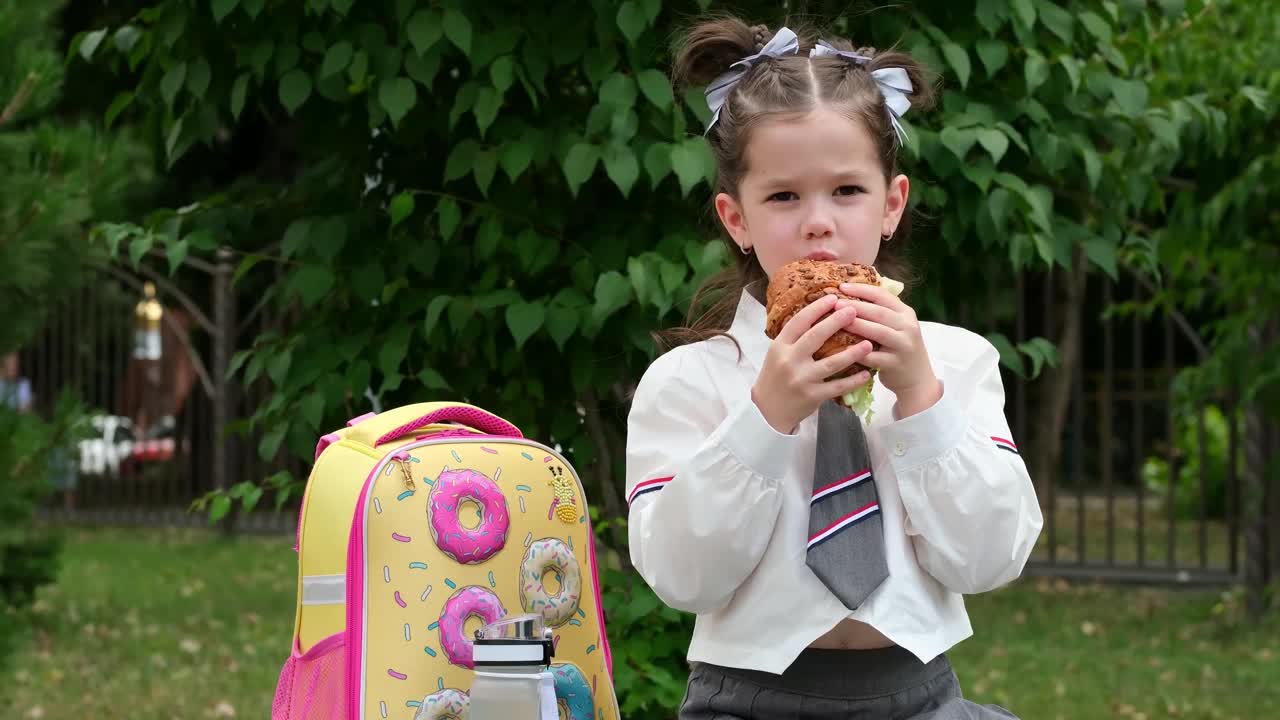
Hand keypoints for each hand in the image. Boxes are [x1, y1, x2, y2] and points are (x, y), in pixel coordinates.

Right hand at [752, 294, 875, 433]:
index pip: (799, 322)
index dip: (817, 309)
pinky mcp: (812, 396)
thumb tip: (817, 313)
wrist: (767, 410)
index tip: (833, 298)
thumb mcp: (777, 353)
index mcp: (780, 346)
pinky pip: (837, 387)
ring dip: (852, 353)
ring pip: (831, 363)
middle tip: (854, 310)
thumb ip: (794, 337)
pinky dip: (853, 381)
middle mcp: (789, 360)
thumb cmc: (775, 376)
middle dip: (836, 322)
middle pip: (815, 337)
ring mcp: (801, 379)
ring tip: (869, 343)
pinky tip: (866, 374)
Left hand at [838, 282, 942, 417]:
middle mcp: (908, 326)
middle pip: (879, 312)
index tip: (842, 286)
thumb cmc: (899, 348)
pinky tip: (842, 348)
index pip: (883, 295)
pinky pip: (874, 356)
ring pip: (878, 332)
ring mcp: (903, 345)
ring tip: (837, 321)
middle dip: (856, 306)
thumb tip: (850, 295)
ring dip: (856, 325)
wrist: (917, 379)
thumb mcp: (897, 326)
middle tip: (835, 303)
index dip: (862, 289)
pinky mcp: (896, 364)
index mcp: (906, 313)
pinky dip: (858, 352)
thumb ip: (881, 312)